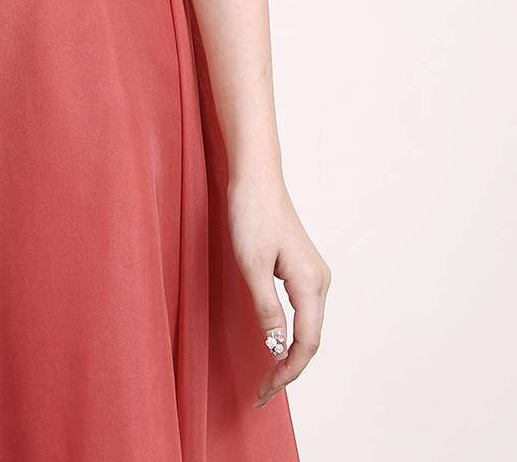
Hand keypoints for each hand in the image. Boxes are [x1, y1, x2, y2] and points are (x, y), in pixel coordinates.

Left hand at [227, 172, 330, 408]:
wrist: (256, 178)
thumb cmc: (251, 214)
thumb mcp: (251, 264)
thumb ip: (267, 308)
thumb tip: (278, 347)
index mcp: (311, 283)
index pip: (306, 342)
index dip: (288, 372)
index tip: (265, 390)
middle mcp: (320, 281)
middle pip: (310, 339)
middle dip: (288, 369)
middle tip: (261, 393)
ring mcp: (314, 274)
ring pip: (308, 327)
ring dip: (290, 354)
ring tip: (268, 378)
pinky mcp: (303, 269)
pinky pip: (303, 312)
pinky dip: (291, 335)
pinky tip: (276, 345)